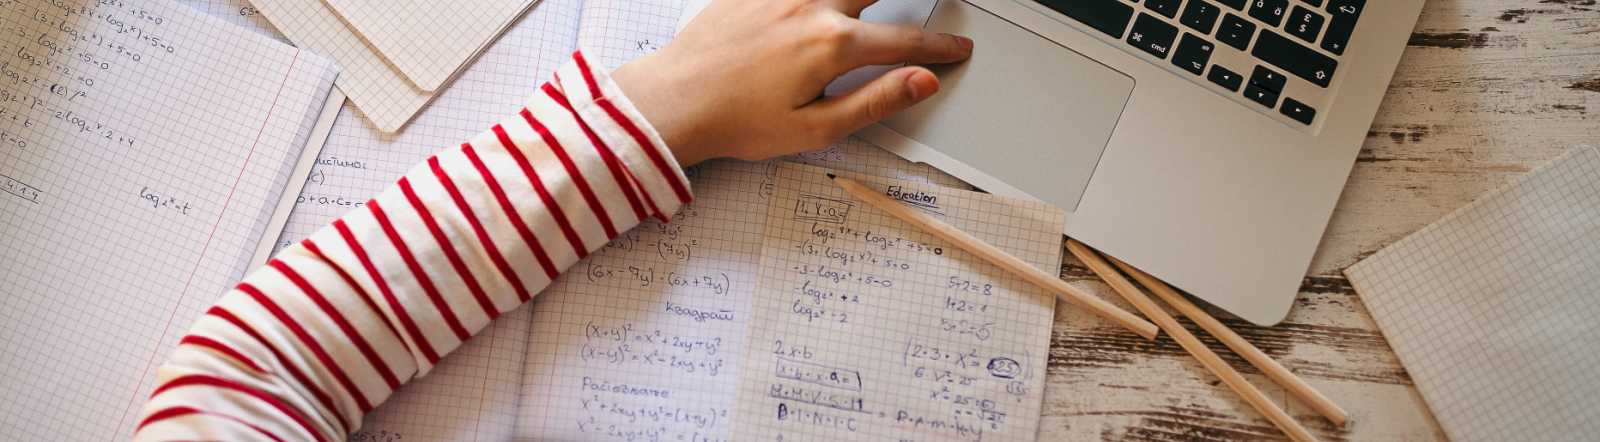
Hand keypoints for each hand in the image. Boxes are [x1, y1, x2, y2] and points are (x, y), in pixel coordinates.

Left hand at [612, 0, 972, 165]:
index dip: (938, 48)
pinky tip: (830, 1)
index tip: (957, 50)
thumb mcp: (816, 128)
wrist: (674, 103)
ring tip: (880, 1)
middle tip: (939, 4)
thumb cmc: (736, 121)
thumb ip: (876, 101)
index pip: (904, 42)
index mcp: (832, 45)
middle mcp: (810, 7)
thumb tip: (922, 81)